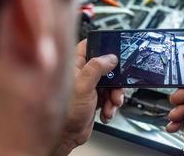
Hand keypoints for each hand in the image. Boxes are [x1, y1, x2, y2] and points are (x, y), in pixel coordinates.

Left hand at [54, 40, 123, 155]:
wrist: (66, 137)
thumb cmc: (66, 112)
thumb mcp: (83, 86)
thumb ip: (96, 68)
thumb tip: (110, 57)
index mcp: (75, 65)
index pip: (90, 47)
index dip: (104, 47)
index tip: (115, 53)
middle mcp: (83, 74)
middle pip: (106, 67)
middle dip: (115, 79)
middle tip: (117, 86)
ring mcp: (90, 86)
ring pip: (111, 83)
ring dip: (115, 95)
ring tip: (112, 104)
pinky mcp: (95, 98)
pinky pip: (110, 96)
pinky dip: (111, 104)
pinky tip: (106, 111)